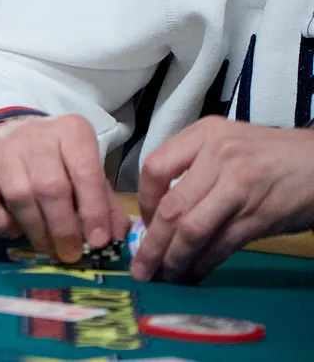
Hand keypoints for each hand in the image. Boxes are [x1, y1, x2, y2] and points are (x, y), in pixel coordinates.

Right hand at [0, 114, 123, 262]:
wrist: (8, 132)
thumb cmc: (55, 159)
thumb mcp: (84, 169)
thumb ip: (102, 200)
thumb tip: (118, 237)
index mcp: (70, 132)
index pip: (86, 172)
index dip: (94, 211)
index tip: (98, 242)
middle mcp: (35, 136)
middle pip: (50, 187)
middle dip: (63, 227)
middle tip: (70, 254)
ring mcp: (1, 150)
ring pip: (19, 195)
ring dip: (35, 229)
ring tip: (46, 246)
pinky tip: (13, 229)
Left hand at [133, 116, 313, 282]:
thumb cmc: (269, 156)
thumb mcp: (226, 143)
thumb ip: (193, 167)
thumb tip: (158, 214)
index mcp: (204, 134)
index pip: (155, 168)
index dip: (145, 203)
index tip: (144, 225)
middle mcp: (218, 156)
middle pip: (171, 207)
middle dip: (152, 244)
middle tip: (141, 267)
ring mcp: (239, 186)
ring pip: (192, 229)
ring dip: (175, 259)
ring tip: (166, 275)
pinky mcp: (259, 215)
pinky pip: (221, 245)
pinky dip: (203, 263)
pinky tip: (195, 273)